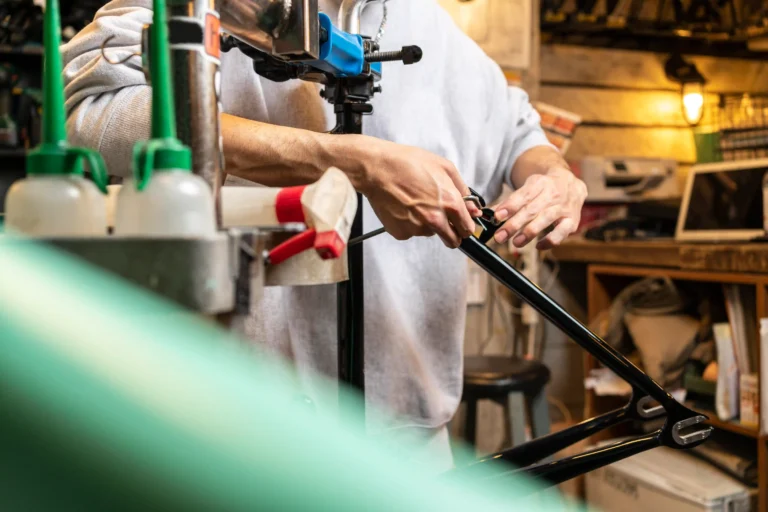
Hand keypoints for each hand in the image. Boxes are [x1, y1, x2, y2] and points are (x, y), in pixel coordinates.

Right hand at [359, 138, 479, 247]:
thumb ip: (463, 189)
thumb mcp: (444, 167)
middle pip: (452, 241)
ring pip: (429, 233)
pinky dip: (410, 223)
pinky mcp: (401, 232)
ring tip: (415, 202)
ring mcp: (416, 228)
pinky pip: (411, 232)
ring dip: (427, 224)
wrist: (377, 169)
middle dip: (451, 233)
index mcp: (449, 203)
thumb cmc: (407, 163)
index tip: (462, 224)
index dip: (465, 227)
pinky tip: (403, 207)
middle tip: (442, 220)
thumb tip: (473, 209)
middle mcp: (435, 219)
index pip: (467, 229)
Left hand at [492, 167, 586, 249]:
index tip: (497, 216)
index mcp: (539, 183)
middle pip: (531, 210)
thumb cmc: (543, 188)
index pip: (523, 195)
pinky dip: (549, 241)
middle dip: (514, 224)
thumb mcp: (528, 188)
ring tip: (515, 243)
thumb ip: (511, 202)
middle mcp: (553, 194)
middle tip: (499, 236)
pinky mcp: (572, 221)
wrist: (570, 183)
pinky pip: (561, 233)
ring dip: (529, 233)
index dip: (509, 206)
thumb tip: (491, 214)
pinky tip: (538, 246)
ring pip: (545, 220)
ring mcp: (564, 207)